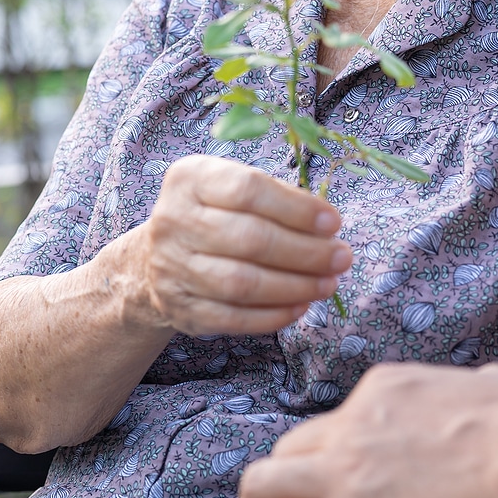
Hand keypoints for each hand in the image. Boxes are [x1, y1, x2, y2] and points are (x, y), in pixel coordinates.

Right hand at [135, 154, 352, 334]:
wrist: (156, 258)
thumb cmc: (214, 214)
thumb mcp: (233, 187)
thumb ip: (276, 198)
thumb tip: (326, 227)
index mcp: (191, 179)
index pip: (248, 190)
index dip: (297, 209)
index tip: (333, 222)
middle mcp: (174, 221)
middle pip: (250, 239)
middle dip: (306, 252)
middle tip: (341, 258)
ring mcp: (173, 268)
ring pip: (242, 283)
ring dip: (295, 286)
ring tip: (328, 283)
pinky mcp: (181, 308)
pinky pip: (233, 318)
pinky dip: (273, 316)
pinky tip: (300, 306)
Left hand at [238, 363, 497, 497]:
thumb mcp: (492, 384)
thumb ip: (468, 388)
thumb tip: (484, 389)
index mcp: (380, 391)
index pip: (324, 431)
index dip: (321, 466)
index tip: (331, 491)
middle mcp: (352, 431)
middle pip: (277, 458)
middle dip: (274, 496)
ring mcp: (348, 478)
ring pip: (264, 490)